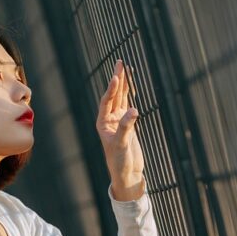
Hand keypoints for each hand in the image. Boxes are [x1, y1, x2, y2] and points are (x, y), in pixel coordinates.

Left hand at [97, 59, 143, 198]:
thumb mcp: (122, 144)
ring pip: (121, 98)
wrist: (126, 173)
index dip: (111, 89)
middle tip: (120, 63)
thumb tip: (134, 110)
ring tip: (126, 68)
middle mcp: (108, 120)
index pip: (106, 102)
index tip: (116, 77)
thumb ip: (127, 126)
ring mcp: (118, 121)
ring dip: (124, 84)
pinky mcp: (127, 124)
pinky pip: (127, 105)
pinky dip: (130, 94)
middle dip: (117, 79)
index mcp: (102, 123)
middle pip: (113, 95)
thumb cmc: (119, 161)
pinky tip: (131, 85)